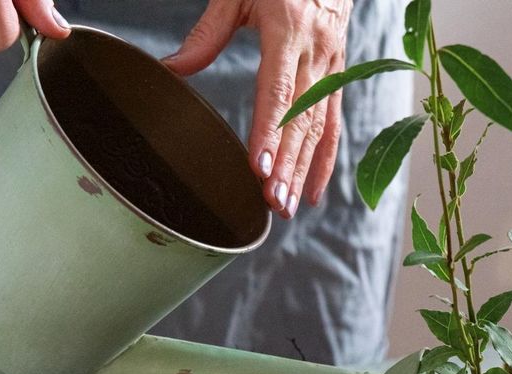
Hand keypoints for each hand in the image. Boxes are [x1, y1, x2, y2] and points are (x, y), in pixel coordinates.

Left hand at [164, 0, 352, 217]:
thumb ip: (208, 33)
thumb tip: (173, 68)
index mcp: (288, 30)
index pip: (278, 92)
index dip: (269, 133)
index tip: (259, 168)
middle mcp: (316, 53)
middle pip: (300, 121)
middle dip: (286, 166)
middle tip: (271, 201)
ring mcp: (332, 68)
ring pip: (318, 129)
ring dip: (302, 171)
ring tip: (286, 205)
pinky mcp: (338, 77)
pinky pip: (333, 125)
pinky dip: (323, 161)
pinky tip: (312, 191)